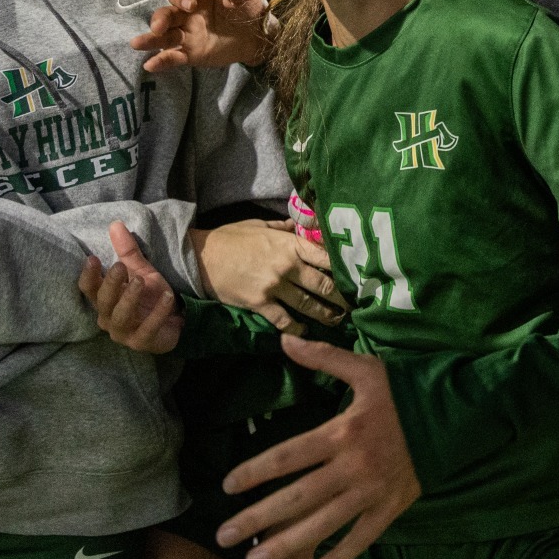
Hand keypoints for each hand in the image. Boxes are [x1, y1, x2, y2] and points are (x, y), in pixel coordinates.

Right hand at [77, 221, 183, 353]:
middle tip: (120, 267)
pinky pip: (148, 328)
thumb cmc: (151, 297)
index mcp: (105, 300)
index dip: (89, 276)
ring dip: (129, 298)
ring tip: (141, 281)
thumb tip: (116, 224)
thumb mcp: (142, 271)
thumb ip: (128, 252)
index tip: (92, 258)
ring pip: (121, 317)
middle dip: (110, 284)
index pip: (89, 289)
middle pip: (103, 302)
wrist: (176, 320)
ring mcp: (124, 333)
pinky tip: (167, 297)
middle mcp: (108, 318)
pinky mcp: (142, 343)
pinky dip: (158, 313)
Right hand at [131, 0, 275, 72]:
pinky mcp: (192, 54)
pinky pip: (174, 57)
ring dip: (151, 40)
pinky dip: (162, 61)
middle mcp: (187, 16)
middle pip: (167, 14)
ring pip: (164, 37)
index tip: (191, 5)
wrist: (262, 34)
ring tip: (137, 43)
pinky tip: (150, 65)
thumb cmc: (250, 6)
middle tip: (159, 26)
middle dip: (160, 19)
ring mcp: (188, 36)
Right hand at [188, 218, 346, 333]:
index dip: (344, 268)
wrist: (200, 257)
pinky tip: (304, 331)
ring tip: (337, 320)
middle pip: (323, 284)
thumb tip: (303, 226)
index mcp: (290, 244)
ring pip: (308, 305)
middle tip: (354, 305)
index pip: (326, 256)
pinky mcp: (260, 304)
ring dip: (326, 315)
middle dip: (341, 297)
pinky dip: (296, 328)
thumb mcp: (261, 226)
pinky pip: (284, 319)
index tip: (357, 277)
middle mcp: (287, 266)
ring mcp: (274, 286)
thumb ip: (285, 229)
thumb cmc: (231, 238)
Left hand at [216, 340, 421, 558]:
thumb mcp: (366, 368)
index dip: (256, 471)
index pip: (289, 456)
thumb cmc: (409, 389)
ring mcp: (372, 492)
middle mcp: (353, 467)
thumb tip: (284, 340)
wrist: (458, 413)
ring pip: (323, 525)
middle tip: (223, 537)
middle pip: (298, 498)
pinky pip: (362, 539)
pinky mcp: (392, 508)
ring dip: (287, 545)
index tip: (227, 486)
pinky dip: (339, 558)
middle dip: (258, 518)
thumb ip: (323, 358)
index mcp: (343, 432)